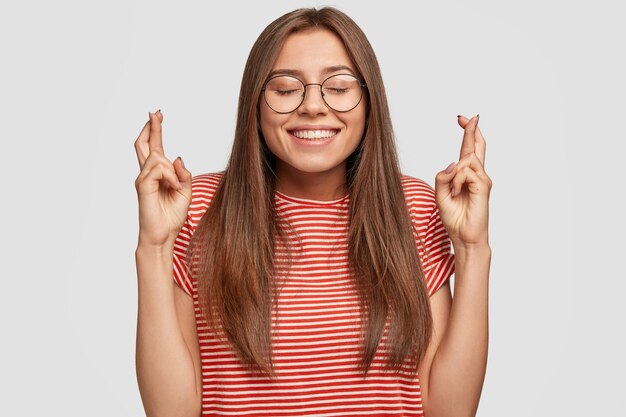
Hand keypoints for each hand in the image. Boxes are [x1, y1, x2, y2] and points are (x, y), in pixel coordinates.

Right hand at [134, 110, 191, 247]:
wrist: (162, 236)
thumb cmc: (171, 217)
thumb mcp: (185, 192)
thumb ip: (184, 174)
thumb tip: (178, 158)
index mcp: (158, 175)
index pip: (154, 147)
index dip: (155, 130)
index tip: (158, 115)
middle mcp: (147, 174)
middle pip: (144, 144)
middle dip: (150, 128)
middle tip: (155, 113)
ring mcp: (143, 179)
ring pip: (158, 157)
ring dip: (172, 169)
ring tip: (177, 186)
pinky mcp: (143, 185)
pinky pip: (158, 169)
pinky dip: (170, 176)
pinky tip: (174, 187)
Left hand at [434, 114, 491, 246]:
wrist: (464, 237)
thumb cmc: (454, 218)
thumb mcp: (440, 194)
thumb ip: (443, 177)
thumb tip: (454, 163)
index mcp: (466, 176)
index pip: (468, 150)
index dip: (467, 133)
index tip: (462, 119)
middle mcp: (477, 175)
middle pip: (476, 147)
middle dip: (471, 130)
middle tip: (466, 116)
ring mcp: (482, 180)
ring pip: (465, 160)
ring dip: (454, 175)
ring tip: (454, 193)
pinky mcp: (484, 186)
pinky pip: (466, 172)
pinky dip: (457, 181)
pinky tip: (458, 193)